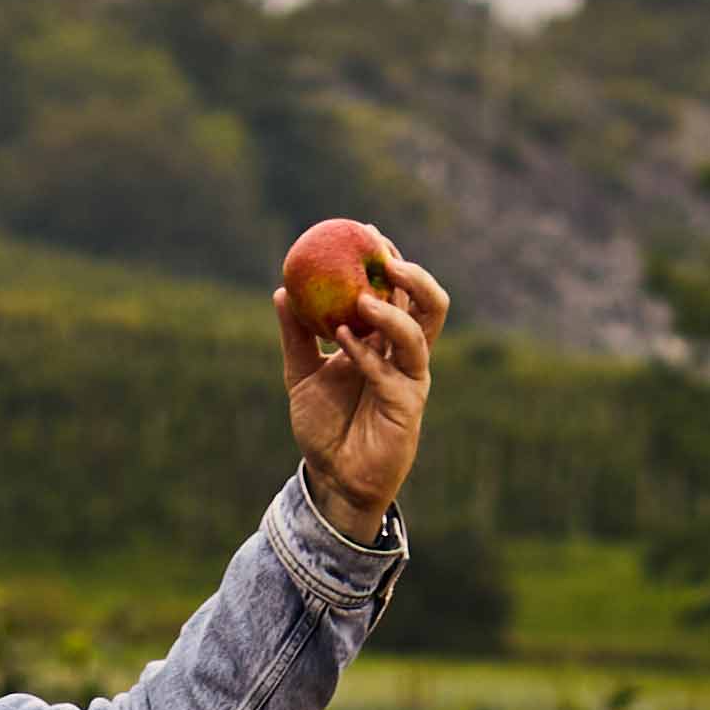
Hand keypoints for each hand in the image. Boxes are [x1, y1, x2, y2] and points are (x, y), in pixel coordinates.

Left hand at [280, 229, 448, 539]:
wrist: (331, 478)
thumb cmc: (324, 426)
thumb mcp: (301, 373)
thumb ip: (296, 335)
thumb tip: (282, 290)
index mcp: (386, 341)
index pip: (399, 292)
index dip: (390, 260)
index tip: (366, 232)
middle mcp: (404, 356)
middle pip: (427, 304)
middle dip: (411, 274)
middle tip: (383, 254)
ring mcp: (409, 380)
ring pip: (418, 333)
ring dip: (390, 311)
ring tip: (360, 299)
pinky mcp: (406, 406)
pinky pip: (390, 371)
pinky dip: (366, 352)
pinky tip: (342, 338)